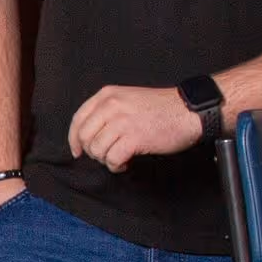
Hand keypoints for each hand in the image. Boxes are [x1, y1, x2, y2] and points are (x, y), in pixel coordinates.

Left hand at [67, 84, 206, 172]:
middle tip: (106, 155)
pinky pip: (113, 159)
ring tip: (120, 158)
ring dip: (106, 160)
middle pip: (84, 137)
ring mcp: (122, 121)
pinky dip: (116, 166)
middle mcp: (112, 106)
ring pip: (97, 149)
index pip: (78, 119)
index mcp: (108, 95)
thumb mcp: (128, 100)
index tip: (78, 150)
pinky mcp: (134, 137)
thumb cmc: (162, 108)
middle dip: (92, 152)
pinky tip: (126, 162)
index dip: (74, 139)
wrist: (188, 111)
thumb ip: (108, 112)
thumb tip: (90, 134)